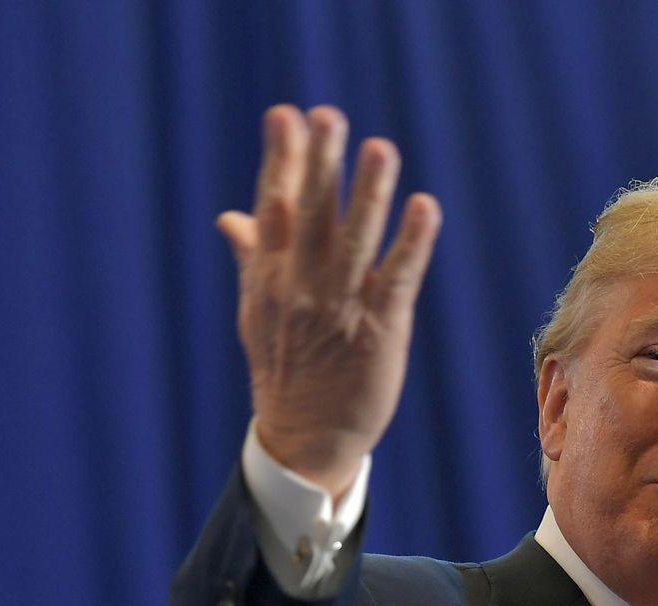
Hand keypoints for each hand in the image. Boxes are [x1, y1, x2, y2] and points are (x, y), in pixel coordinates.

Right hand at [217, 105, 441, 498]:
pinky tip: (425, 206)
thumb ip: (252, 257)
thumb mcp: (258, 311)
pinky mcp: (380, 330)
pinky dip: (412, 242)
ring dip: (368, 194)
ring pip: (354, 241)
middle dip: (319, 164)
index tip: (285, 115)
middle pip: (310, 216)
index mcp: (271, 276)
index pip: (274, 206)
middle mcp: (302, 287)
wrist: (307, 437)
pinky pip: (397, 279)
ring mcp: (340, 308)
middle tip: (329, 115)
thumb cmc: (286, 368)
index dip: (281, 160)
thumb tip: (232, 214)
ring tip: (380, 148)